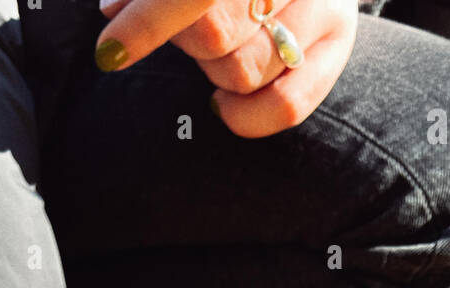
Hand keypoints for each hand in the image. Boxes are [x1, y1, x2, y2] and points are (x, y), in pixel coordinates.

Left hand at [97, 0, 357, 137]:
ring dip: (215, 73)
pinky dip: (243, 115)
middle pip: (214, 35)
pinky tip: (223, 103)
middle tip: (187, 35)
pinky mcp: (340, 44)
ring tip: (218, 52)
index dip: (148, 22)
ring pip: (243, 73)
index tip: (110, 53)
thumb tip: (111, 9)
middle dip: (187, 44)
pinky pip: (285, 106)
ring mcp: (324, 2)